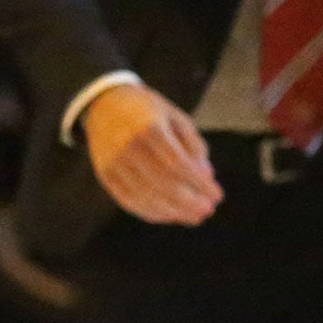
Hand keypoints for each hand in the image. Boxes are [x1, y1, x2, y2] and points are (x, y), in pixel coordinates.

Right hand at [81, 82, 221, 226]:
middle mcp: (128, 147)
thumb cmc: (149, 111)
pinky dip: (151, 212)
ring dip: (173, 212)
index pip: (177, 164)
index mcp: (149, 129)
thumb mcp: (176, 118)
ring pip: (145, 196)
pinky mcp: (105, 175)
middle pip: (162, 184)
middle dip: (189, 202)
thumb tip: (207, 176)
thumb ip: (193, 145)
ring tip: (195, 217)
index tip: (217, 195)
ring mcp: (113, 163)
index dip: (198, 183)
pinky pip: (128, 200)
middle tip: (209, 210)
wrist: (104, 104)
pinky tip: (171, 215)